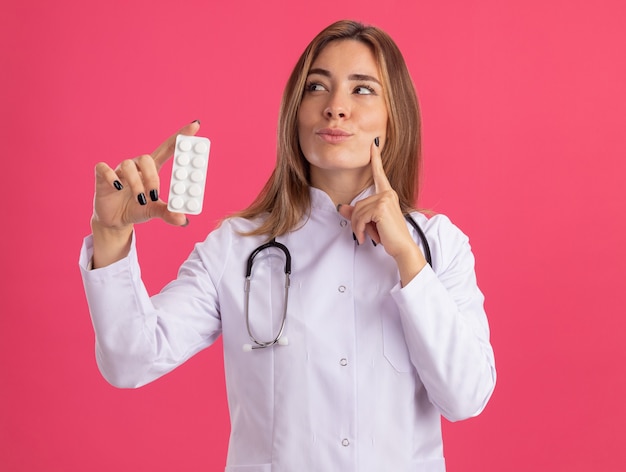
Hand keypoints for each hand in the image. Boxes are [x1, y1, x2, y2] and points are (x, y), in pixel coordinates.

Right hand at [92, 121, 199, 230]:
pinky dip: (111, 176)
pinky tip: (117, 187)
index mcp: (152, 170)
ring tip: (140, 201)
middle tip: (155, 195)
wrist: (115, 221)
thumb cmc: (137, 209)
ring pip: (128, 165)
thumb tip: (183, 220)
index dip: (180, 136)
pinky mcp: (102, 177)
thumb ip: (167, 213)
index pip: (168, 148)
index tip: (195, 125)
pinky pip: (104, 168)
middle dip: (152, 177)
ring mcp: (119, 170)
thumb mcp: (154, 211)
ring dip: (136, 184)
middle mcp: (137, 167)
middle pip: (146, 158)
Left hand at [338, 139, 426, 283]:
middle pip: (359, 203)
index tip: (373, 145)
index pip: (379, 175)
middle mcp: (388, 194)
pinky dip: (359, 229)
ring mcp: (385, 199)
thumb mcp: (370, 222)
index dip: (376, 159)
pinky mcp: (381, 207)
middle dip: (357, 221)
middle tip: (363, 233)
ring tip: (364, 236)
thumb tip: (340, 207)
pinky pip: (360, 217)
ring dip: (357, 227)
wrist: (402, 247)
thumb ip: (356, 214)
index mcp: (388, 195)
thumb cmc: (389, 235)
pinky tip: (365, 237)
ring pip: (358, 211)